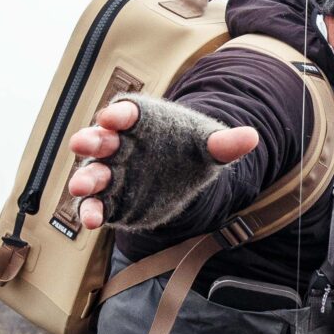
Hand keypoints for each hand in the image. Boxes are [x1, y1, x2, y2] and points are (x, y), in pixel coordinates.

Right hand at [65, 98, 260, 230]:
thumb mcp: (209, 146)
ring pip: (93, 173)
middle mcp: (119, 145)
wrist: (183, 179)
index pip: (127, 113)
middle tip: (83, 143)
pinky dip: (90, 211)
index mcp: (141, 122)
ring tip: (81, 185)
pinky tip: (92, 221)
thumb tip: (253, 137)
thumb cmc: (190, 152)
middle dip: (92, 141)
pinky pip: (95, 205)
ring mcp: (112, 173)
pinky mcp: (111, 200)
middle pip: (101, 139)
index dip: (119, 114)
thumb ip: (224, 143)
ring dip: (84, 178)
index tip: (113, 117)